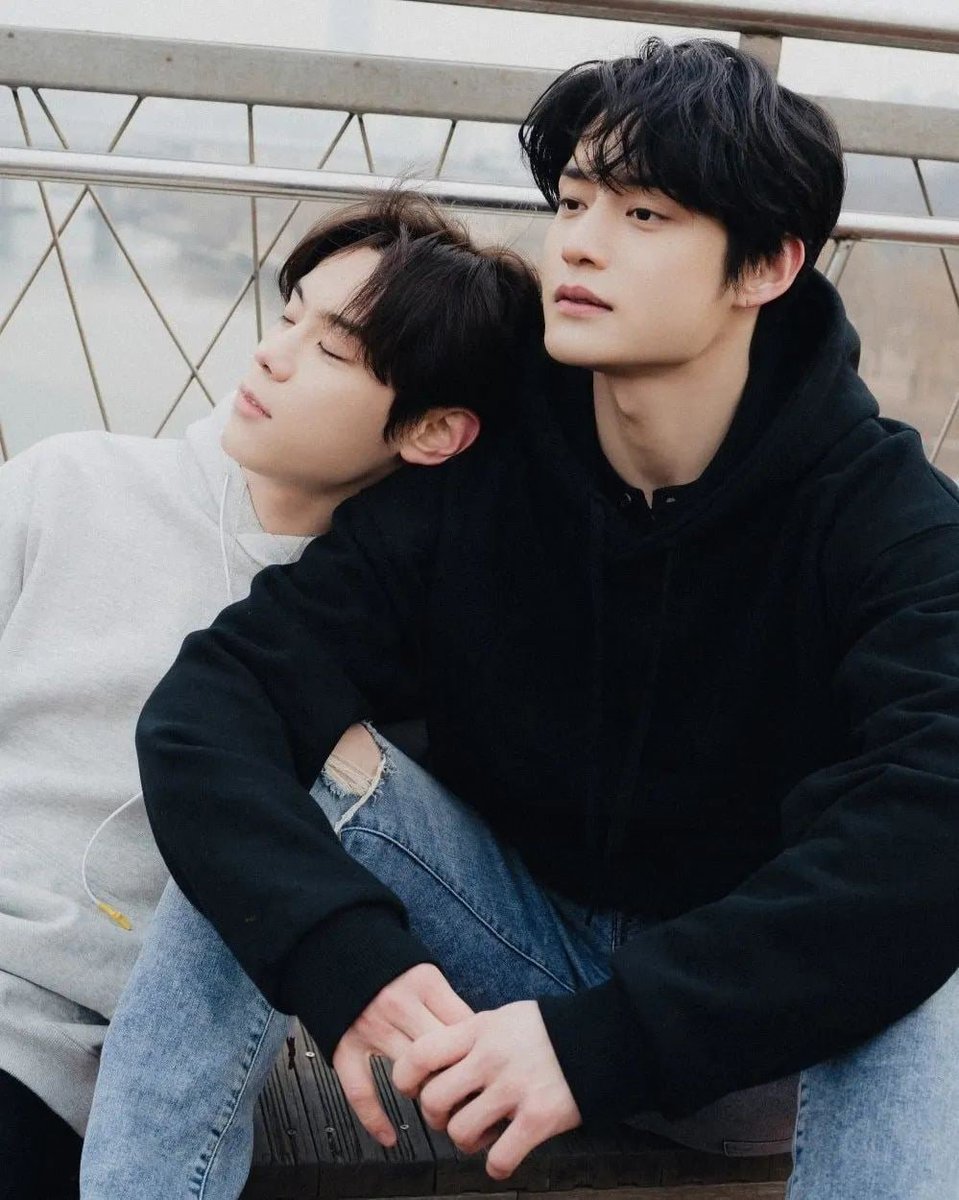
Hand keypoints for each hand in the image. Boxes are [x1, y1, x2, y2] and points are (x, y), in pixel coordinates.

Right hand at [332, 963, 472, 1146]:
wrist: (334, 945)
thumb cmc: (388, 964)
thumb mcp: (425, 970)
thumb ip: (448, 1003)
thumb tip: (481, 1042)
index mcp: (424, 983)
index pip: (463, 1028)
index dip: (480, 1053)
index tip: (489, 1069)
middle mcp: (398, 1006)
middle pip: (441, 1054)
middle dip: (459, 1077)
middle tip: (471, 1094)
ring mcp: (369, 1028)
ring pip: (409, 1074)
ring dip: (428, 1094)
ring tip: (441, 1105)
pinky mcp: (344, 1045)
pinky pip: (360, 1090)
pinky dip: (374, 1118)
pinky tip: (390, 1138)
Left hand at [392, 1000, 580, 1178]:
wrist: (602, 1037)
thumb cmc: (550, 1029)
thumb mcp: (504, 1017)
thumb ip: (473, 1036)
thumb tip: (441, 1059)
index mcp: (479, 1030)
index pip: (421, 1054)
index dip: (405, 1078)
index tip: (412, 1088)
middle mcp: (491, 1059)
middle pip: (433, 1100)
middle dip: (436, 1116)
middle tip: (451, 1115)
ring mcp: (514, 1090)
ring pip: (459, 1132)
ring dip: (466, 1141)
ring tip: (482, 1133)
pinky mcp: (538, 1119)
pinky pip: (498, 1158)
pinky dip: (497, 1164)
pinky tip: (505, 1152)